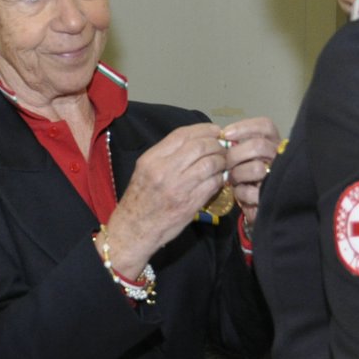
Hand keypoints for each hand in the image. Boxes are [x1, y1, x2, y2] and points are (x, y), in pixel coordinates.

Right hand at [105, 123, 229, 275]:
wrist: (134, 229)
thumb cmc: (141, 199)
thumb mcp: (145, 170)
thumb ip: (166, 155)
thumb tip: (196, 141)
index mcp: (152, 159)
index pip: (182, 135)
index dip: (203, 129)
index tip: (215, 131)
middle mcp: (164, 170)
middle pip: (199, 146)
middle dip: (216, 144)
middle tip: (223, 148)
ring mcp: (178, 188)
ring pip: (210, 164)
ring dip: (222, 161)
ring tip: (223, 163)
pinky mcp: (189, 203)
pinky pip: (212, 184)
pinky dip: (220, 178)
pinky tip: (220, 178)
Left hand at [219, 117, 281, 227]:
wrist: (255, 205)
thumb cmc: (246, 176)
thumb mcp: (242, 156)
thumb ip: (235, 145)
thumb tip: (221, 137)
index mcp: (273, 143)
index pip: (265, 126)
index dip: (245, 127)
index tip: (226, 134)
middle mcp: (279, 157)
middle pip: (259, 145)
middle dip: (236, 153)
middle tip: (225, 162)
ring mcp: (277, 177)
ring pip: (256, 168)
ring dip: (237, 174)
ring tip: (232, 179)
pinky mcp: (270, 197)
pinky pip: (251, 191)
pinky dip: (240, 192)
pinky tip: (238, 193)